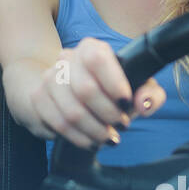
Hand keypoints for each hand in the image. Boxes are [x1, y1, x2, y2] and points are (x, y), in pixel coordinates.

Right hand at [27, 37, 166, 147]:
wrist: (69, 90)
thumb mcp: (136, 87)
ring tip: (108, 137)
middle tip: (121, 126)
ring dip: (95, 131)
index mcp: (91, 48)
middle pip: (85, 89)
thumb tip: (142, 104)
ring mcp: (48, 79)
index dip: (113, 83)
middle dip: (108, 114)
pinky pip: (58, 125)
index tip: (126, 103)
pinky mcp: (38, 98)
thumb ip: (150, 94)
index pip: (96, 59)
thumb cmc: (109, 89)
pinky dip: (79, 138)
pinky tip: (91, 141)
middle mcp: (66, 59)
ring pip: (71, 112)